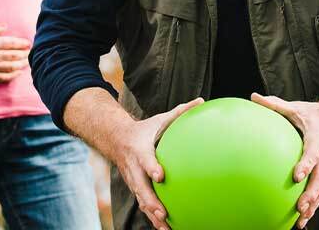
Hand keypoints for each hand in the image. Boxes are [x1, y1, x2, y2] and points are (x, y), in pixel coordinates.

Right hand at [0, 25, 30, 81]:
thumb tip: (5, 26)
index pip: (12, 43)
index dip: (22, 43)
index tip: (29, 43)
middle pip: (14, 56)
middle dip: (25, 54)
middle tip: (31, 52)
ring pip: (11, 67)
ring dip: (21, 65)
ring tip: (27, 62)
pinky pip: (2, 77)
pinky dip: (12, 76)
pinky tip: (17, 74)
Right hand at [112, 98, 203, 229]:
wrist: (116, 139)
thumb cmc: (144, 130)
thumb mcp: (159, 119)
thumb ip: (180, 112)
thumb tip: (201, 101)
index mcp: (140, 150)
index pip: (145, 160)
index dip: (151, 168)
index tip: (160, 176)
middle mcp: (134, 168)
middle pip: (141, 187)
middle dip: (150, 200)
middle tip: (163, 211)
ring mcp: (133, 180)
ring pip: (141, 200)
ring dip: (152, 214)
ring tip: (165, 227)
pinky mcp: (135, 188)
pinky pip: (143, 204)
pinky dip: (152, 217)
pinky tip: (166, 229)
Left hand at [251, 93, 318, 228]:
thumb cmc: (310, 114)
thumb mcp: (294, 106)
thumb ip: (274, 104)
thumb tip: (253, 96)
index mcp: (317, 137)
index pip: (313, 153)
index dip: (306, 164)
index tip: (296, 176)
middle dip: (312, 193)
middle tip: (300, 205)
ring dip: (313, 204)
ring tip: (301, 219)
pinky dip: (314, 205)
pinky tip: (302, 219)